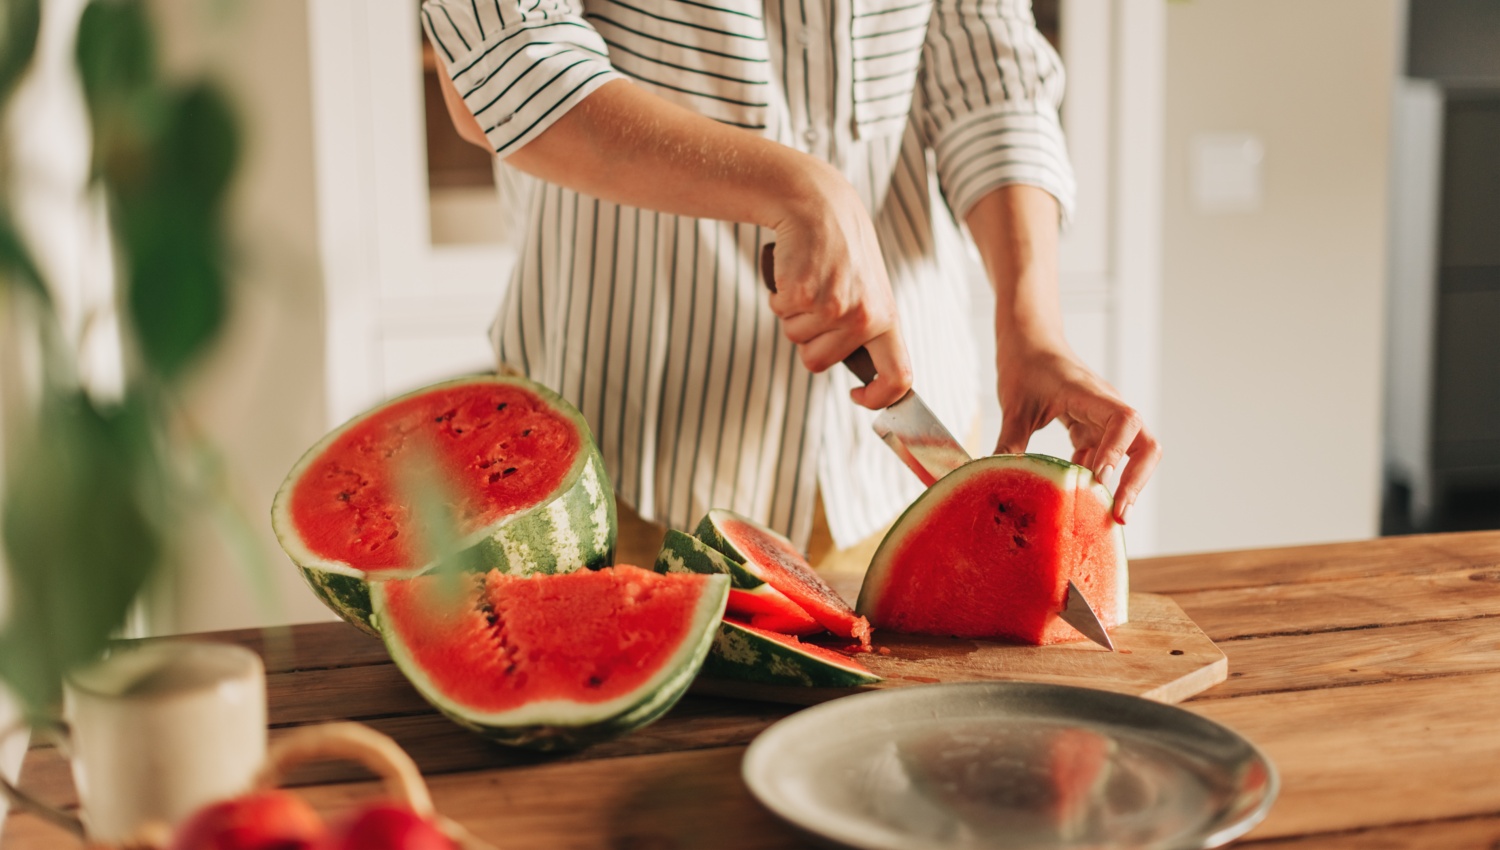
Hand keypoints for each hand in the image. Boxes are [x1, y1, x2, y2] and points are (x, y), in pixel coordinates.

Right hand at [764, 163, 911, 408]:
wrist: (819, 205)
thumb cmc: (842, 252)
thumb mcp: (869, 290)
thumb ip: (866, 330)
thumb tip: (865, 378)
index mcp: (886, 318)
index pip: (899, 377)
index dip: (879, 398)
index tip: (857, 396)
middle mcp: (864, 317)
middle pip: (817, 362)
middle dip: (807, 338)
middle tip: (817, 300)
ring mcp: (832, 306)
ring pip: (795, 339)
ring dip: (793, 314)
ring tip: (810, 281)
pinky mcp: (802, 294)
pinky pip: (779, 314)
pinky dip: (779, 296)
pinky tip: (795, 271)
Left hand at [993, 338, 1159, 523]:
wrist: (1030, 341)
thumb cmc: (1025, 364)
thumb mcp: (1013, 406)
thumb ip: (1009, 443)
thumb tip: (995, 480)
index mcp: (1091, 395)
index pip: (1125, 422)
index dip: (1118, 453)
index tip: (1100, 479)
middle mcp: (1106, 408)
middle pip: (1144, 444)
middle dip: (1137, 480)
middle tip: (1119, 513)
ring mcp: (1102, 419)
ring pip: (1131, 454)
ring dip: (1123, 484)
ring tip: (1106, 516)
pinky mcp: (1092, 427)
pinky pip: (1105, 456)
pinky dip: (1096, 476)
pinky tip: (1080, 497)